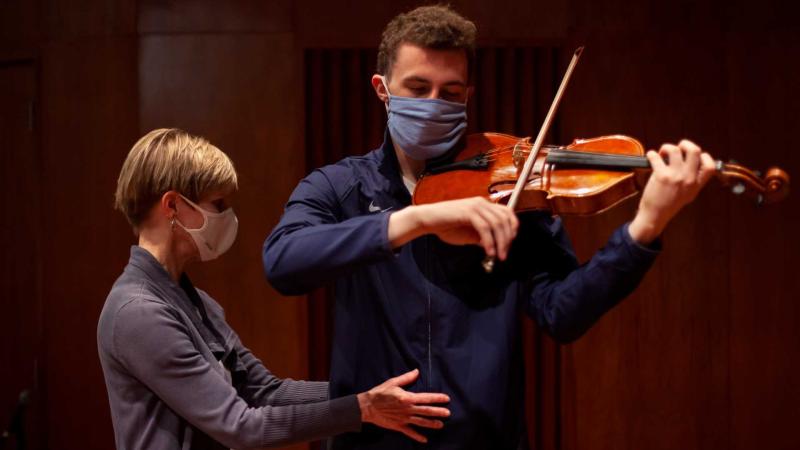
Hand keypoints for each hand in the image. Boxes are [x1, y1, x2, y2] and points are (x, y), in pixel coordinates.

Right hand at [357, 369, 450, 442]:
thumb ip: (406, 378)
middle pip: (426, 411)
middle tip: (448, 413)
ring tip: (441, 425)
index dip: (437, 398)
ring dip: (431, 423)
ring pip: (421, 422)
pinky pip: (410, 432)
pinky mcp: (398, 426)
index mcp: (407, 397)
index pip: (426, 398)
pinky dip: (417, 436)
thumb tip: (417, 371)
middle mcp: (407, 409)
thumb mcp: (393, 382)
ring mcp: (404, 419)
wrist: (367, 406)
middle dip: (438, 412)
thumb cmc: (380, 392)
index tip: (446, 399)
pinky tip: (425, 440)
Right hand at [388, 197, 518, 259]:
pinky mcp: (468, 212)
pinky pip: (484, 228)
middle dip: (507, 238)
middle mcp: (482, 202)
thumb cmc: (446, 226)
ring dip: (500, 242)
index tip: (510, 242)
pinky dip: (489, 241)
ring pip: (497, 224)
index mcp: (483, 205)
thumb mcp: (469, 234)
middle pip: (505, 219)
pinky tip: (488, 251)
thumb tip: (495, 246)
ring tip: (498, 255)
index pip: (507, 212)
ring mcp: (475, 206)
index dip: (512, 227)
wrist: (427, 220)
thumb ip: (482, 237)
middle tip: (504, 254)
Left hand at [628, 139, 715, 243]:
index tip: (694, 156)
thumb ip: (693, 180)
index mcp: (697, 184)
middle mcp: (688, 179)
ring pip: (675, 149)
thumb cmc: (669, 205)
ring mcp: (675, 176)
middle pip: (694, 150)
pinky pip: (656, 156)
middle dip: (685, 144)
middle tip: (677, 148)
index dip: (704, 156)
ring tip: (662, 154)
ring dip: (666, 148)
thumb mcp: (688, 195)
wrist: (655, 216)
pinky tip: (651, 157)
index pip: (710, 165)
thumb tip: (694, 164)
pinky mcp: (661, 175)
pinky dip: (651, 154)